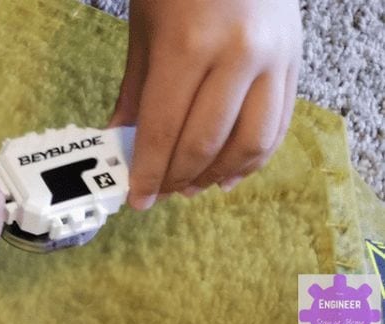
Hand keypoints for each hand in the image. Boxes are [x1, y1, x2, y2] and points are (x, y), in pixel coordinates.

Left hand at [109, 0, 301, 208]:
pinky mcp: (296, 65)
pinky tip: (229, 173)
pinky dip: (253, 159)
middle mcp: (238, 56)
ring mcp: (275, 61)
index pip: (165, 129)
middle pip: (206, 143)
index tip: (137, 199)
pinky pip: (278, 127)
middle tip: (161, 193)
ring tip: (192, 187)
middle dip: (179, 178)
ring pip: (251, 144)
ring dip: (218, 175)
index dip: (149, 171)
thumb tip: (120, 136)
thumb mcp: (146, 30)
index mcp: (189, 45)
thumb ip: (136, 89)